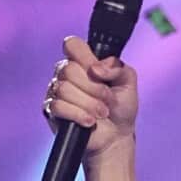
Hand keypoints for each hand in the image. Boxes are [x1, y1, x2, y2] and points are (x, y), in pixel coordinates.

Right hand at [42, 36, 139, 162]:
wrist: (117, 136)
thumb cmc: (121, 108)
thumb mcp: (129, 83)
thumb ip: (119, 67)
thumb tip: (96, 68)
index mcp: (84, 63)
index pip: (72, 45)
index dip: (85, 57)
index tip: (98, 73)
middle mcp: (67, 74)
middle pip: (69, 69)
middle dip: (94, 88)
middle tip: (107, 99)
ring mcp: (56, 92)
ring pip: (64, 89)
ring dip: (90, 103)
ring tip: (102, 113)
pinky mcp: (52, 110)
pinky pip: (58, 106)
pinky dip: (79, 114)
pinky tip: (90, 121)